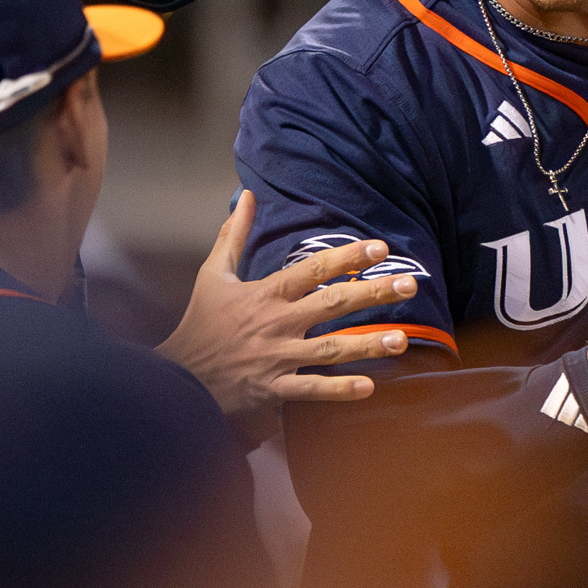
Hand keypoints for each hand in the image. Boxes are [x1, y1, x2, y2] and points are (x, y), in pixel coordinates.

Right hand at [158, 191, 419, 442]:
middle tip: (409, 286)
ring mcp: (277, 357)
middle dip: (372, 293)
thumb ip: (233, 235)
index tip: (380, 247)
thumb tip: (245, 196)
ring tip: (403, 339)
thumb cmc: (200, 323)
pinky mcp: (274, 389)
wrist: (178, 376)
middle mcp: (277, 324)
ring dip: (367, 344)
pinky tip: (369, 386)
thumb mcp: (213, 274)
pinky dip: (339, 390)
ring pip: (329, 349)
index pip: (313, 270)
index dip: (347, 257)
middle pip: (332, 305)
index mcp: (266, 294)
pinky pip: (311, 391)